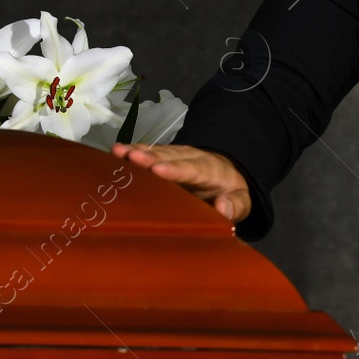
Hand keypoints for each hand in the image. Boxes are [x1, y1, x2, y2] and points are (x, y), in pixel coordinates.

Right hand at [112, 143, 250, 222]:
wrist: (226, 174)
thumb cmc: (231, 192)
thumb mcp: (242, 202)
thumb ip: (235, 206)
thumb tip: (222, 207)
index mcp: (211, 171)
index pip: (193, 169)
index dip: (176, 170)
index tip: (159, 170)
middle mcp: (191, 158)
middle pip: (170, 157)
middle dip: (150, 157)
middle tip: (132, 158)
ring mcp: (176, 156)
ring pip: (157, 152)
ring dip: (137, 152)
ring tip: (118, 152)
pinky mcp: (164, 157)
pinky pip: (149, 153)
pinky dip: (133, 152)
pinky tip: (116, 152)